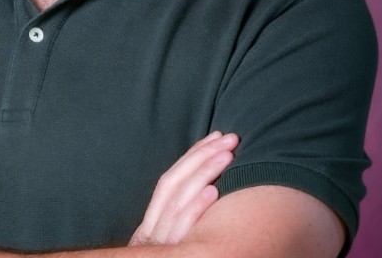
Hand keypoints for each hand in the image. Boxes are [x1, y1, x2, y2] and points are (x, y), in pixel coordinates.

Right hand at [129, 131, 238, 246]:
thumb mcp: (168, 241)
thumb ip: (179, 219)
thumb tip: (208, 189)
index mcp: (152, 221)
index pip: (170, 180)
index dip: (193, 156)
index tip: (216, 136)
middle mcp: (152, 228)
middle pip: (173, 183)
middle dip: (201, 157)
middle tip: (229, 139)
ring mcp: (161, 243)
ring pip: (178, 201)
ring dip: (203, 175)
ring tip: (227, 156)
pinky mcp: (172, 255)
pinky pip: (182, 228)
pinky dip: (196, 208)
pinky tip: (213, 191)